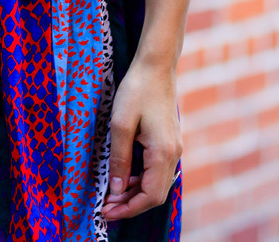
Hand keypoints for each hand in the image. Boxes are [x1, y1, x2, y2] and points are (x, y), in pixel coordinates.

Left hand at [102, 61, 181, 220]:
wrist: (156, 66)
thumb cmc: (137, 90)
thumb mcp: (120, 124)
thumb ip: (119, 159)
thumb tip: (116, 190)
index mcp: (163, 153)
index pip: (150, 196)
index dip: (128, 209)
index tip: (105, 211)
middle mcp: (174, 154)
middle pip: (155, 194)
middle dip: (130, 205)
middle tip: (104, 206)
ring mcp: (173, 148)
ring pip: (156, 183)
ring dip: (134, 193)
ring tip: (109, 194)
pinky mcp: (169, 142)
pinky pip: (156, 170)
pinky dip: (139, 179)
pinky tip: (122, 175)